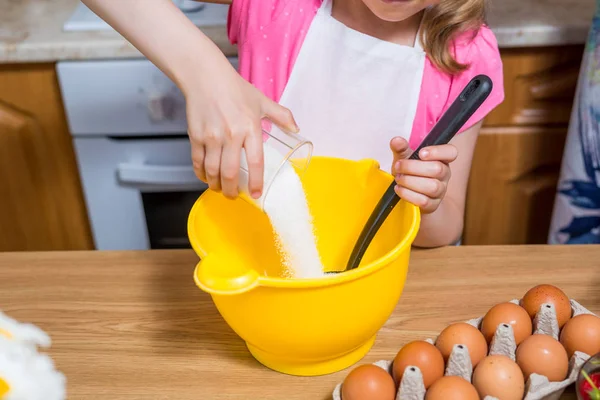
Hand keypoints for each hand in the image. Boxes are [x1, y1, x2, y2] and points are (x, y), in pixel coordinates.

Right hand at [185, 64, 297, 198]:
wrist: (205, 76)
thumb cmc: (235, 88)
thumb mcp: (262, 100)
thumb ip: (281, 115)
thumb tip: (296, 128)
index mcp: (251, 128)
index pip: (255, 162)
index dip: (255, 182)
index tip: (255, 194)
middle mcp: (231, 135)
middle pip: (230, 173)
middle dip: (231, 190)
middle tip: (233, 195)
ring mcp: (212, 136)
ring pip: (212, 171)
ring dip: (215, 185)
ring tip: (219, 188)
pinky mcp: (196, 135)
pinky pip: (197, 161)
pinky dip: (201, 174)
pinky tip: (206, 177)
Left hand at [390, 137, 457, 213]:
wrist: (411, 194)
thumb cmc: (410, 173)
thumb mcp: (404, 158)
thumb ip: (401, 148)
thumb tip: (396, 140)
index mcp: (442, 159)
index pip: (451, 152)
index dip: (438, 152)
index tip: (420, 153)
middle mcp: (445, 174)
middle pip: (438, 169)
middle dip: (413, 167)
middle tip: (398, 166)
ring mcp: (441, 191)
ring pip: (432, 186)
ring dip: (410, 181)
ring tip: (398, 178)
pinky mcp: (433, 205)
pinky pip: (424, 201)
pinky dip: (408, 194)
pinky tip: (398, 189)